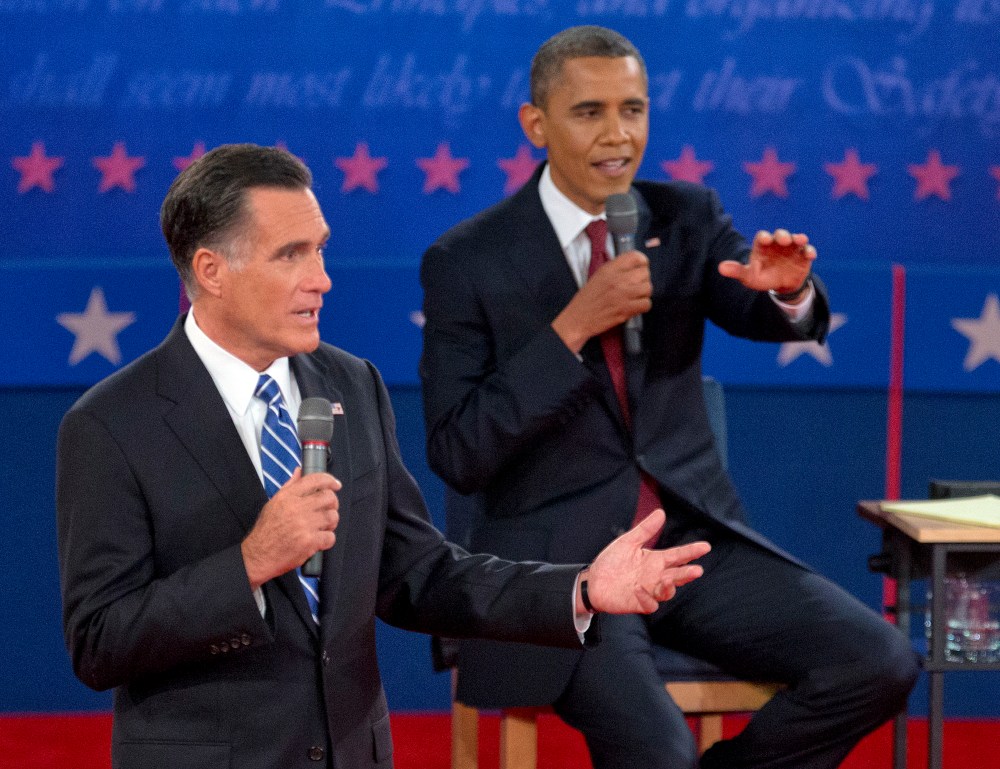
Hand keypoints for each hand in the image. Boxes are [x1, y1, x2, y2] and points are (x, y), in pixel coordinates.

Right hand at [241, 468, 341, 589]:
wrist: (258, 556)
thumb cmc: (266, 531)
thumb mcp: (274, 503)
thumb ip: (290, 486)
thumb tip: (299, 471)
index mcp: (287, 497)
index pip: (314, 480)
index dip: (329, 480)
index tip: (335, 484)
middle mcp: (296, 508)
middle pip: (329, 497)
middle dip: (332, 504)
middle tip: (328, 510)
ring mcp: (304, 525)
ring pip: (332, 517)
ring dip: (331, 522)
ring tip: (322, 526)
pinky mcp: (309, 542)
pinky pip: (330, 537)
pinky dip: (327, 540)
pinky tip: (318, 540)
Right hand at [551, 252, 651, 353]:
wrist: (578, 319)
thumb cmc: (587, 299)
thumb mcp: (599, 276)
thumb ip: (616, 269)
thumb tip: (635, 267)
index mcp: (609, 269)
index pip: (635, 257)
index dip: (642, 262)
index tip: (641, 268)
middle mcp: (617, 280)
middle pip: (645, 273)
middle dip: (643, 280)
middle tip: (636, 286)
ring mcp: (622, 295)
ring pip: (648, 288)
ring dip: (643, 294)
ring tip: (635, 297)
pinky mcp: (625, 310)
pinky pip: (646, 304)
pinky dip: (642, 306)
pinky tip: (634, 307)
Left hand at [579, 510, 710, 614]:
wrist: (594, 581)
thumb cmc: (613, 562)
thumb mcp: (628, 542)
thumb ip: (645, 530)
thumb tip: (661, 512)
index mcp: (656, 560)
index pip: (678, 556)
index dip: (691, 552)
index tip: (705, 546)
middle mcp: (656, 576)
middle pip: (677, 575)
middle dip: (687, 574)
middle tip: (697, 570)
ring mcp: (649, 591)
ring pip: (667, 591)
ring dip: (670, 587)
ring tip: (669, 580)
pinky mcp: (639, 603)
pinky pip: (649, 604)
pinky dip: (646, 597)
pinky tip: (639, 588)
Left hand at [718, 229, 815, 298]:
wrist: (780, 285)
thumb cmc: (761, 277)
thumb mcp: (749, 276)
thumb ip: (737, 271)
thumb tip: (720, 268)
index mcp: (763, 247)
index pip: (762, 238)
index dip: (764, 237)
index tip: (765, 239)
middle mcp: (778, 244)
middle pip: (780, 235)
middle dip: (782, 235)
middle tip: (783, 239)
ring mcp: (792, 248)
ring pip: (796, 239)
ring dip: (799, 238)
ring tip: (800, 240)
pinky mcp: (803, 256)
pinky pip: (808, 251)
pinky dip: (809, 251)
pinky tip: (810, 255)